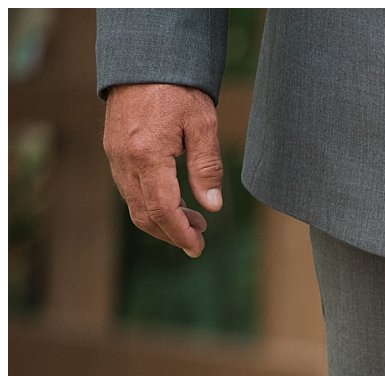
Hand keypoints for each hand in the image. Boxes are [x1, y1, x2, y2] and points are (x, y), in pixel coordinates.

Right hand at [103, 83, 223, 258]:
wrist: (145, 61)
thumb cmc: (178, 90)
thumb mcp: (203, 126)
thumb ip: (207, 168)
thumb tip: (212, 207)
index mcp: (147, 155)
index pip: (162, 208)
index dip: (180, 233)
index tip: (198, 248)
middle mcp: (124, 159)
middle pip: (144, 213)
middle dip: (172, 232)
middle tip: (200, 238)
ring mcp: (115, 155)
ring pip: (134, 203)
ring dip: (162, 220)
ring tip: (193, 222)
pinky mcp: (114, 150)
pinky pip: (129, 188)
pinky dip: (150, 203)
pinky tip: (174, 201)